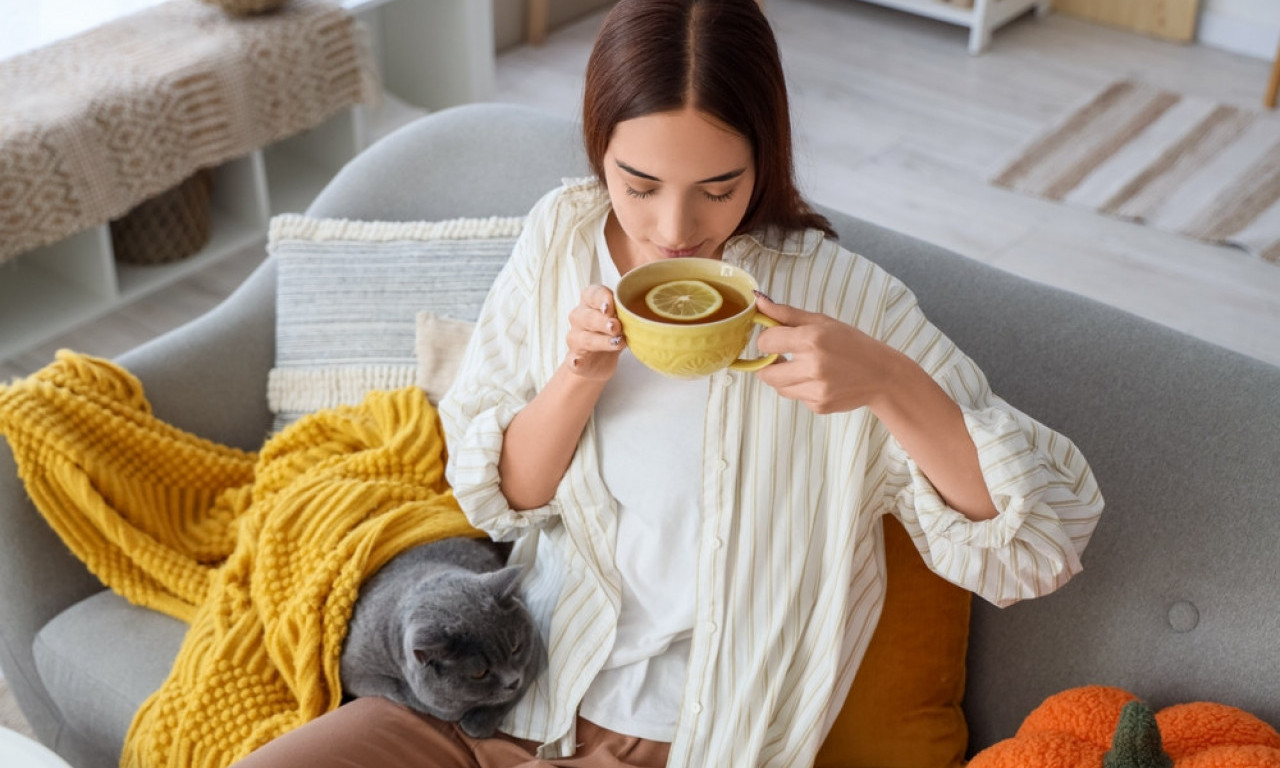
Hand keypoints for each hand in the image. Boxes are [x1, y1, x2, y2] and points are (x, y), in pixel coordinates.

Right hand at [565, 284, 625, 380]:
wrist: (600, 361)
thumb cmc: (612, 332)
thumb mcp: (622, 319)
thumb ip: (628, 314)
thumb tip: (643, 313)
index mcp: (589, 302)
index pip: (592, 294)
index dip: (601, 299)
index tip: (611, 307)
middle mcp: (579, 318)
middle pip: (588, 316)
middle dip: (603, 321)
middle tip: (617, 326)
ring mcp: (575, 339)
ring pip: (585, 338)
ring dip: (601, 341)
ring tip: (617, 342)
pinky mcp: (575, 359)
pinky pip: (573, 360)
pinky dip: (576, 361)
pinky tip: (578, 361)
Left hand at [752, 292, 903, 414]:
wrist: (882, 375)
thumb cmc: (852, 344)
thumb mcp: (822, 321)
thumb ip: (786, 313)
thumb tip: (759, 301)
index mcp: (812, 339)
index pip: (766, 342)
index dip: (766, 340)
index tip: (775, 339)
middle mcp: (812, 366)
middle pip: (765, 372)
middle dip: (767, 364)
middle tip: (781, 356)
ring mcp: (816, 389)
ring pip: (778, 387)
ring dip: (782, 377)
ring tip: (802, 367)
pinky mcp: (819, 405)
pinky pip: (796, 397)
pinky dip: (800, 388)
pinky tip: (818, 380)